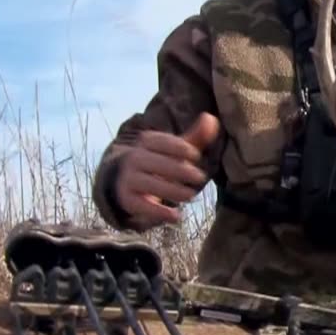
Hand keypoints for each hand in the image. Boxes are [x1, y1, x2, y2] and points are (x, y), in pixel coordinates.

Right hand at [114, 112, 219, 227]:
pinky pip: (142, 206)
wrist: (124, 180)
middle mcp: (134, 158)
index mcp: (146, 142)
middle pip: (157, 163)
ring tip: (191, 195)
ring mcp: (128, 179)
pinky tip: (176, 216)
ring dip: (172, 190)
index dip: (180, 148)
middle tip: (200, 177)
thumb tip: (210, 118)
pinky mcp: (127, 199)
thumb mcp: (176, 149)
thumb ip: (195, 136)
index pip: (162, 141)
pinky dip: (159, 212)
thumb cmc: (160, 161)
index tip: (196, 156)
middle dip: (180, 170)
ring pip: (150, 184)